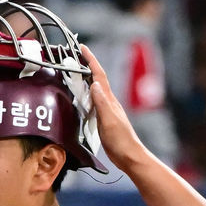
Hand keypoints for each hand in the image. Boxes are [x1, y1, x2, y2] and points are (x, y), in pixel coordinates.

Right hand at [81, 43, 149, 173]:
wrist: (129, 157)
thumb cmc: (121, 141)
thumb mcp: (109, 121)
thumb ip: (101, 103)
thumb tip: (95, 84)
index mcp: (109, 101)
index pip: (99, 76)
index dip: (91, 61)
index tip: (83, 47)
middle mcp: (109, 103)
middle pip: (97, 79)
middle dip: (88, 66)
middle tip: (76, 55)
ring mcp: (107, 111)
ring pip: (95, 90)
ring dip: (86, 79)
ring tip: (76, 72)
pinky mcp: (105, 121)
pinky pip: (94, 103)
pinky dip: (87, 95)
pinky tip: (83, 98)